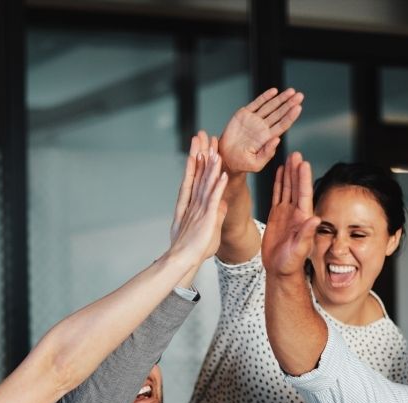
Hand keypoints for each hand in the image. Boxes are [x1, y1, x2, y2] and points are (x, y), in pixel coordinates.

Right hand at [169, 135, 227, 263]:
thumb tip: (223, 204)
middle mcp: (194, 203)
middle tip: (202, 137)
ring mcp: (199, 209)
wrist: (183, 261)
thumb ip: (216, 214)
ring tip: (214, 149)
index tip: (202, 147)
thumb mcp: (210, 229)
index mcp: (192, 204)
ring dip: (211, 165)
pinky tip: (222, 173)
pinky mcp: (206, 217)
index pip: (196, 178)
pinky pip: (214, 198)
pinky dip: (218, 185)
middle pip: (198, 174)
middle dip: (201, 154)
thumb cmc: (195, 249)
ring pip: (206, 183)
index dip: (199, 162)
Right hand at [219, 88, 302, 173]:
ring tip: (291, 91)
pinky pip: (256, 103)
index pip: (282, 125)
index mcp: (267, 138)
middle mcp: (263, 128)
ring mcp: (254, 120)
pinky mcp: (244, 114)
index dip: (290, 116)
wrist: (225, 158)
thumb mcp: (256, 164)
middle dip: (289, 104)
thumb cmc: (241, 163)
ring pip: (270, 106)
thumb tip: (277, 140)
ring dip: (281, 98)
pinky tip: (274, 91)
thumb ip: (267, 153)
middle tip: (299, 96)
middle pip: (279, 113)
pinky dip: (265, 97)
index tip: (298, 108)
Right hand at [261, 152, 317, 277]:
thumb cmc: (290, 263)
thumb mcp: (300, 249)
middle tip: (296, 154)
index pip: (303, 194)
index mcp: (302, 218)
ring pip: (287, 189)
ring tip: (289, 158)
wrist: (280, 270)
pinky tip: (280, 173)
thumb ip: (307, 234)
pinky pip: (278, 196)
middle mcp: (296, 213)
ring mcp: (286, 214)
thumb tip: (315, 219)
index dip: (303, 178)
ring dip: (289, 174)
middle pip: (296, 187)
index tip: (303, 163)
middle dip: (296, 170)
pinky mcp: (276, 217)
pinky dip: (279, 184)